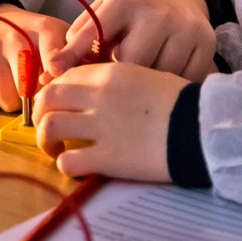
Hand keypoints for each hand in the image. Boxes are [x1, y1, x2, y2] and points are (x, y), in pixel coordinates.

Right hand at [0, 4, 68, 111]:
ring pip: (7, 100)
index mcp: (43, 29)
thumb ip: (73, 59)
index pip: (54, 58)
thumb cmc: (35, 40)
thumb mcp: (59, 40)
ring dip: (14, 102)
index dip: (56, 77)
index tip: (53, 83)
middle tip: (34, 87)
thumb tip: (80, 83)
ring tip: (16, 86)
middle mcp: (13, 36)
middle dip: (35, 96)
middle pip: (31, 90)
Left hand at [33, 63, 187, 180]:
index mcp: (109, 74)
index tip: (57, 103)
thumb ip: (116, 81)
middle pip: (48, 97)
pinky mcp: (107, 158)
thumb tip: (93, 92)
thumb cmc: (180, 101)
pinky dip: (66, 164)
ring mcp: (100, 127)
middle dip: (40, 112)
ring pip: (49, 126)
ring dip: (45, 139)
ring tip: (54, 148)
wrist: (200, 128)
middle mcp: (98, 97)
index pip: (65, 76)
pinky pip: (69, 161)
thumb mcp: (145, 76)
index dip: (54, 89)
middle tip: (47, 125)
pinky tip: (76, 166)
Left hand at [46, 0, 215, 82]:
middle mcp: (159, 13)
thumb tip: (56, 68)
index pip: (96, 36)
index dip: (74, 58)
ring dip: (147, 84)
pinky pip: (184, 81)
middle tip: (115, 76)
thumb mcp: (104, 8)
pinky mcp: (206, 45)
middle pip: (132, 65)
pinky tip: (162, 80)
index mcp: (126, 1)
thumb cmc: (132, 4)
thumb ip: (82, 34)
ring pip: (159, 77)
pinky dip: (171, 85)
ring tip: (140, 77)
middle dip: (120, 75)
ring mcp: (186, 29)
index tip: (55, 75)